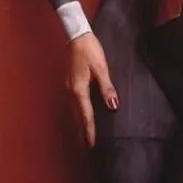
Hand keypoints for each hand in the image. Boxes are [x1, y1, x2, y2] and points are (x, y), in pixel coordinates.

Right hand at [65, 33, 118, 147]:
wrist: (77, 37)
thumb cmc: (90, 51)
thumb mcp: (101, 69)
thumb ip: (107, 88)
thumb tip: (113, 107)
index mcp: (79, 90)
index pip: (85, 115)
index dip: (90, 130)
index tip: (92, 144)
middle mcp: (71, 91)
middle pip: (77, 115)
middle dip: (82, 130)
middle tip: (88, 145)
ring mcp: (69, 87)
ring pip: (74, 110)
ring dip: (80, 122)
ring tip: (85, 134)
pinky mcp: (71, 82)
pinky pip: (74, 102)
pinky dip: (78, 112)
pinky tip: (83, 114)